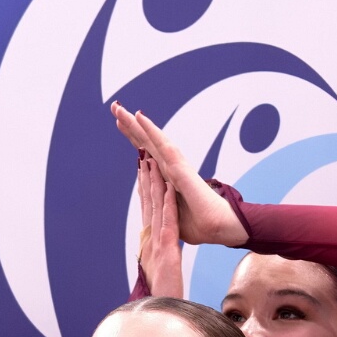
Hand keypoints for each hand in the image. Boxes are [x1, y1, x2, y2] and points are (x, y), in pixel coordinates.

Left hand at [111, 102, 247, 246]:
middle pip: (146, 142)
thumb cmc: (201, 226)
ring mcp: (176, 166)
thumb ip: (162, 208)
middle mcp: (170, 167)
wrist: (221, 229)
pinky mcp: (181, 169)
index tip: (119, 123)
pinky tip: (140, 116)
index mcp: (167, 178)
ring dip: (136, 123)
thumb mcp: (171, 217)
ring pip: (152, 139)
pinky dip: (151, 130)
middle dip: (130, 125)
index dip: (134, 137)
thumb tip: (154, 207)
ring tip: (119, 108)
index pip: (146, 154)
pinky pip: (163, 146)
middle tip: (115, 107)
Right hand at [135, 145, 183, 298]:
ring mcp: (157, 245)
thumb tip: (153, 255)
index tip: (142, 171)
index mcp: (149, 245)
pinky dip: (168, 205)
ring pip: (155, 209)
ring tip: (152, 162)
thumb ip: (155, 261)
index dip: (143, 191)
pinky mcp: (167, 251)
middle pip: (147, 206)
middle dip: (145, 180)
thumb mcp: (158, 275)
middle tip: (142, 156)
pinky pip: (168, 224)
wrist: (161, 313)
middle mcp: (150, 242)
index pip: (146, 212)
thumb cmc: (162, 297)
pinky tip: (168, 188)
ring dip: (153, 185)